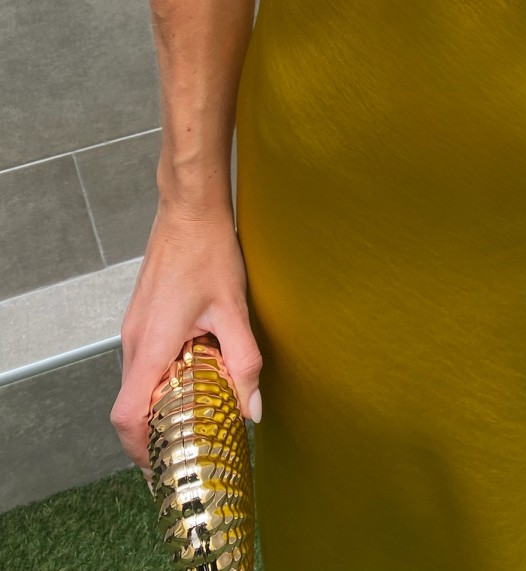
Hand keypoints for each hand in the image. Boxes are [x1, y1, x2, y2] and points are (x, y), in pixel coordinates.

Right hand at [110, 200, 263, 493]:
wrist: (189, 209)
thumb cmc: (208, 252)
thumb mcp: (234, 309)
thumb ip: (244, 363)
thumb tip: (252, 410)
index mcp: (151, 345)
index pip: (127, 416)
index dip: (141, 449)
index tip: (165, 463)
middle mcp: (134, 341)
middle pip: (130, 405)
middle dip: (154, 432)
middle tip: (188, 447)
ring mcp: (134, 328)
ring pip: (137, 382)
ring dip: (160, 403)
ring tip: (195, 414)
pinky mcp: (142, 317)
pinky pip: (144, 361)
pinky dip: (162, 378)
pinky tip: (193, 374)